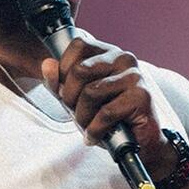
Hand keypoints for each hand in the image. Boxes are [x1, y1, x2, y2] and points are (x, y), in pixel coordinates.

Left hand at [39, 36, 176, 173]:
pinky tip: (97, 135)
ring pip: (90, 92)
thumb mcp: (76, 99)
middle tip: (79, 114)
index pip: (77, 45)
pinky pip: (105, 112)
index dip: (64, 71)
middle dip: (70, 99)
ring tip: (89, 126)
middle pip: (79, 70)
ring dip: (83, 117)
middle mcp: (123, 58)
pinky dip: (95, 129)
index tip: (69, 92)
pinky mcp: (141, 96)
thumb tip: (47, 64)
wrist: (138, 143)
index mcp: (108, 53)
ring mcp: (134, 76)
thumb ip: (59, 82)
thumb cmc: (108, 119)